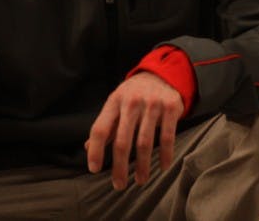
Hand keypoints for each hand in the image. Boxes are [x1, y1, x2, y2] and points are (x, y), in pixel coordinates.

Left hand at [86, 71, 184, 189]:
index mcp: (114, 101)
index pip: (100, 129)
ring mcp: (153, 104)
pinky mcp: (171, 107)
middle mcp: (132, 102)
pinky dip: (165, 154)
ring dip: (143, 166)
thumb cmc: (134, 94)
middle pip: (122, 141)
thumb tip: (87, 147)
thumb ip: (105, 125)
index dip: (95, 151)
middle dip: (120, 167)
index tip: (94, 170)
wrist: (163, 73)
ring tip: (141, 181)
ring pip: (144, 142)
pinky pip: (167, 136)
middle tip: (119, 185)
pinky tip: (163, 167)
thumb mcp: (116, 104)